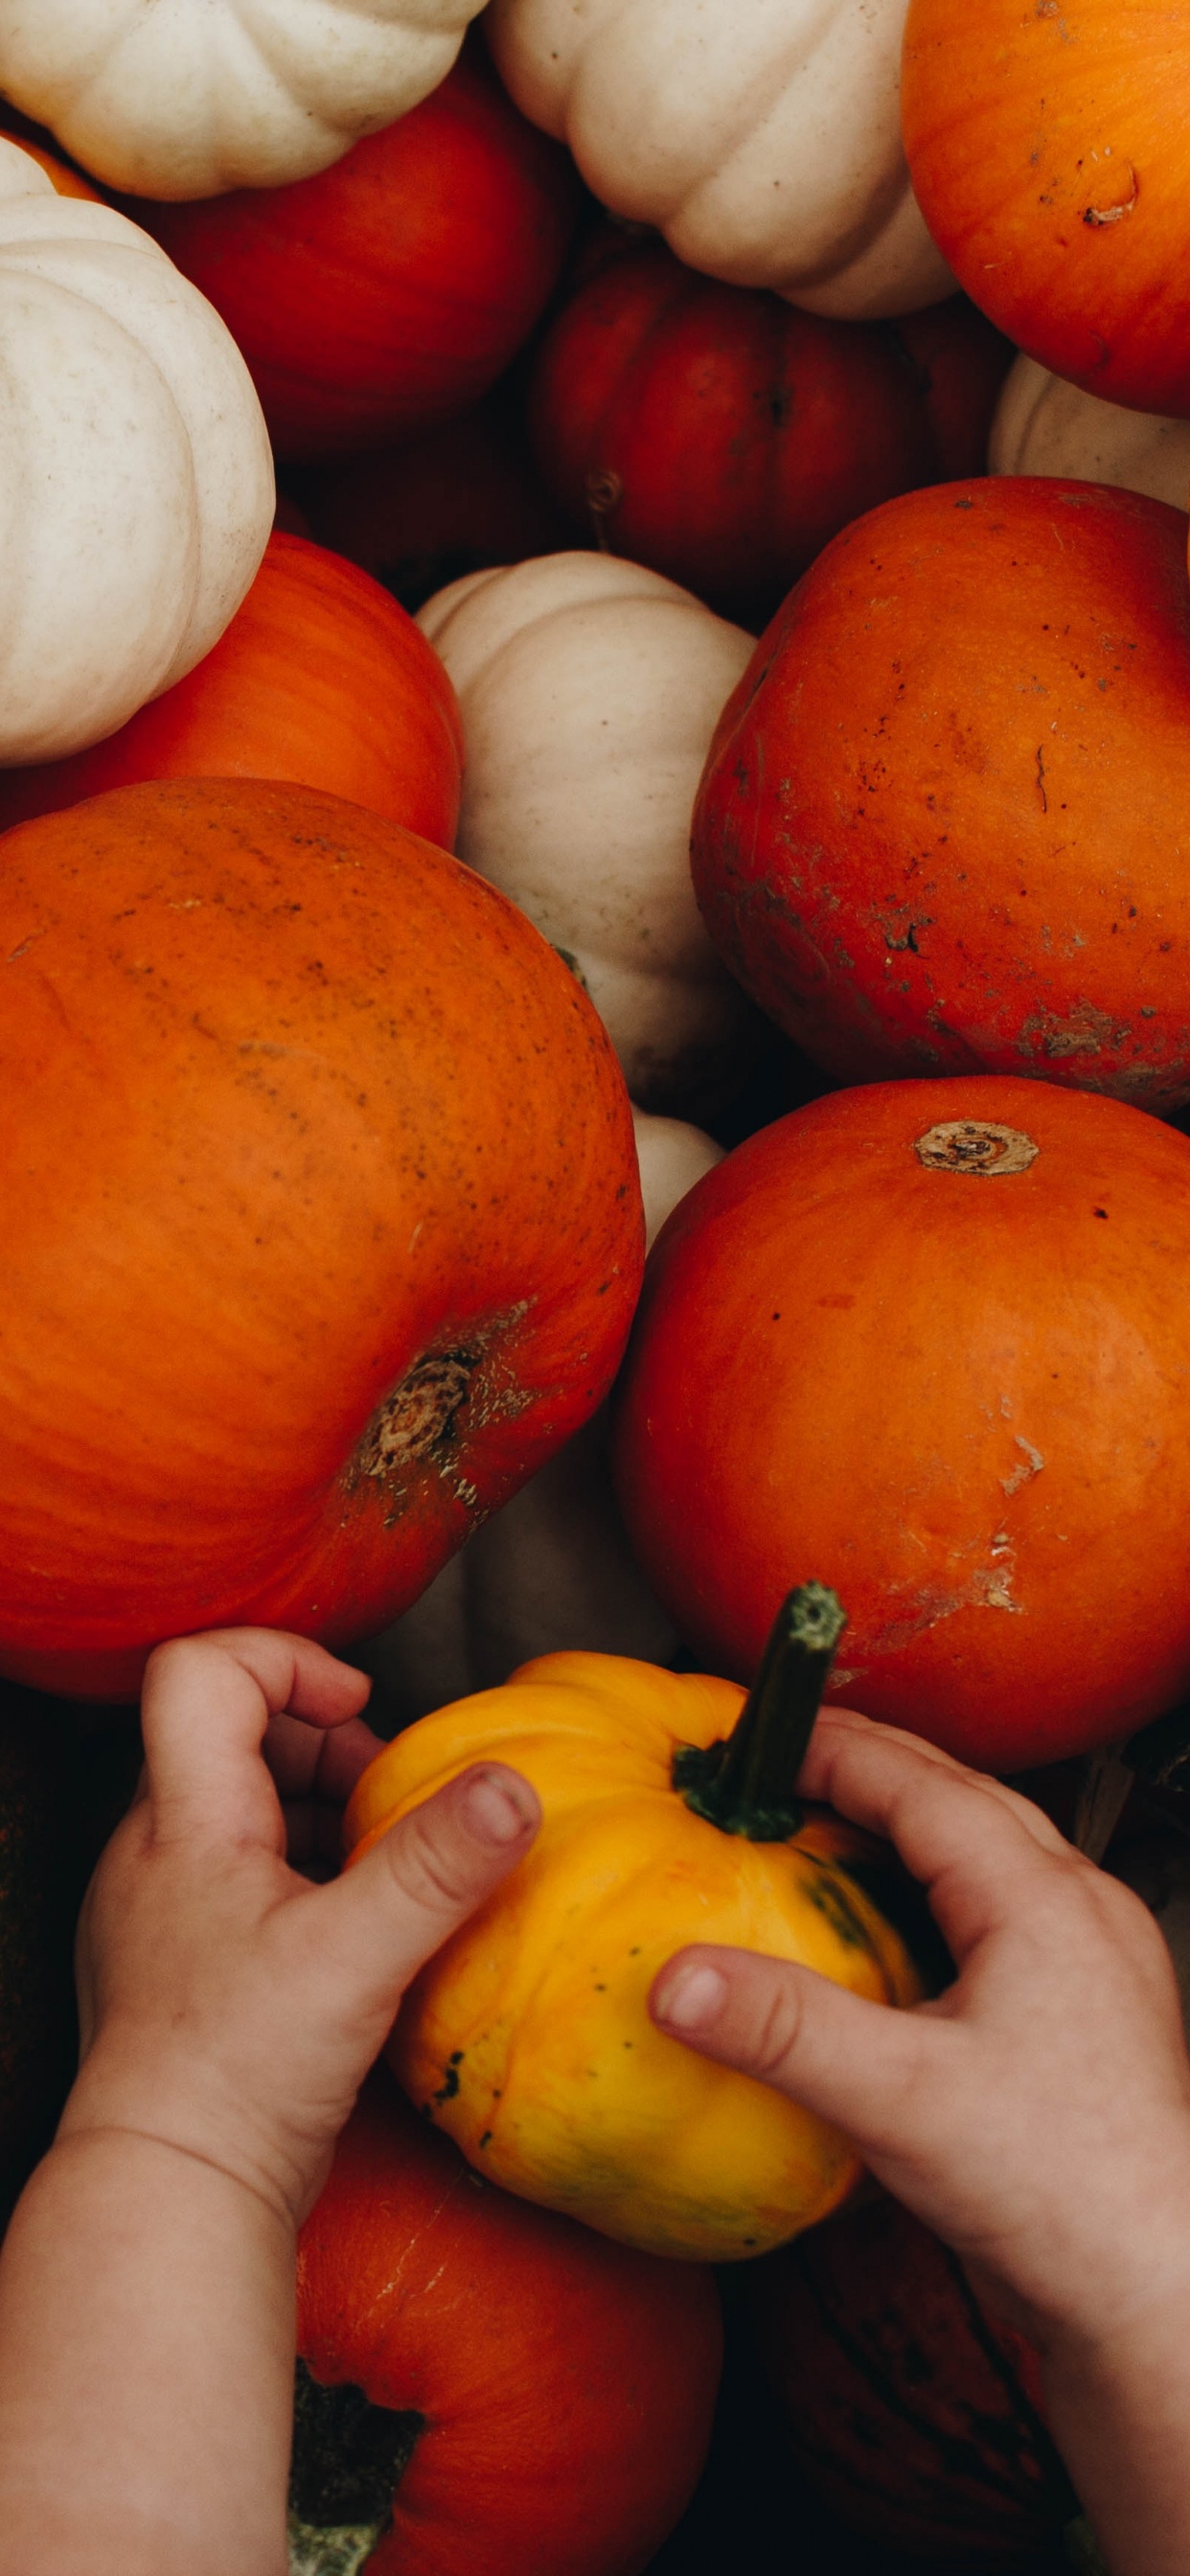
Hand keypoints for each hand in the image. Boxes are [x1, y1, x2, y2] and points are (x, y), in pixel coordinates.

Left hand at [66, 1627, 539, 2226]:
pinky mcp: (178, 1969)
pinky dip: (300, 1877)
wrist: (167, 2200)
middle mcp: (153, 1854)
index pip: (201, 1669)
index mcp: (183, 1821)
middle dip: (322, 1745)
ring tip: (384, 1866)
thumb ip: (438, 1865)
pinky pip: (238, 1880)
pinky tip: (354, 1934)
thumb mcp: (357, 1957)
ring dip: (316, 1813)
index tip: (360, 1712)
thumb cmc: (237, 2076)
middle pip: (227, 1733)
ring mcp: (157, 1913)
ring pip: (235, 1810)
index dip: (286, 1662)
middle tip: (388, 1801)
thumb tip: (512, 1784)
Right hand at [649, 1708, 1189, 2359]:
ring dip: (911, 1828)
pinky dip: (940, 1892)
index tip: (762, 1737)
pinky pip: (1009, 1912)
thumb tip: (679, 1980)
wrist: (1157, 2289)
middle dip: (873, 1770)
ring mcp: (1100, 1960)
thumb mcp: (899, 2100)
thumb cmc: (1064, 2192)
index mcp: (1043, 1901)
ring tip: (834, 1830)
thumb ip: (783, 2031)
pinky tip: (901, 1934)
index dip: (837, 1750)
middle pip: (965, 1799)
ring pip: (995, 1853)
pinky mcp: (1095, 2013)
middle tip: (787, 1764)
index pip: (924, 1784)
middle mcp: (1083, 1910)